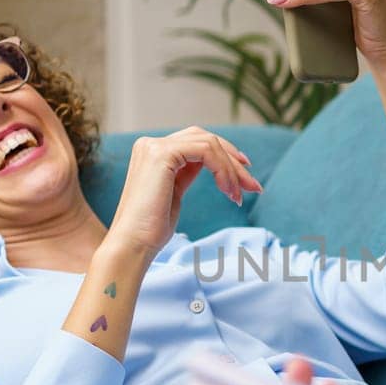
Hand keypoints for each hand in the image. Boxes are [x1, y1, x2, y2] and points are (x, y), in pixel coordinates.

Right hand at [103, 126, 261, 260]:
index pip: (196, 142)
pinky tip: (229, 191)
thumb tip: (212, 163)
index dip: (224, 156)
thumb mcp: (173, 194)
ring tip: (240, 195)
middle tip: (253, 186)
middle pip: (205, 138)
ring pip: (209, 143)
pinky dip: (223, 169)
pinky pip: (206, 151)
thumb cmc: (151, 230)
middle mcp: (150, 144)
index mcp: (152, 152)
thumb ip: (186, 173)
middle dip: (233, 160)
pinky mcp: (162, 154)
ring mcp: (154, 147)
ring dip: (231, 169)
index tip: (244, 178)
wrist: (132, 246)